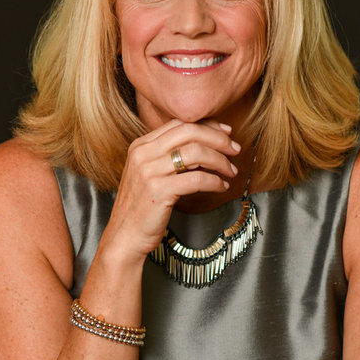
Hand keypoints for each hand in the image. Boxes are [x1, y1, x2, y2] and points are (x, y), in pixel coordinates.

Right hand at [102, 119, 241, 260]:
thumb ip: (169, 156)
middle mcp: (143, 154)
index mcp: (140, 145)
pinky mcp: (159, 190)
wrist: (124, 235)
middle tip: (235, 150)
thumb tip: (206, 144)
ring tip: (231, 171)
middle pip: (190, 132)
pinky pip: (197, 178)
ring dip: (220, 161)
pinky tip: (221, 187)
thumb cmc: (141, 207)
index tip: (226, 133)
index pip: (180, 124)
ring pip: (196, 153)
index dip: (207, 126)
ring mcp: (149, 171)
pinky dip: (215, 181)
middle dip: (218, 139)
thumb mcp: (149, 173)